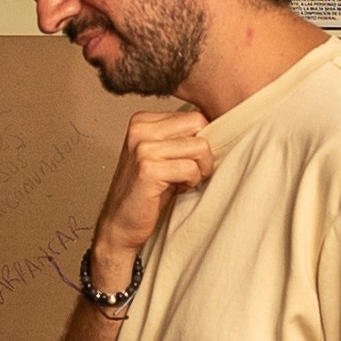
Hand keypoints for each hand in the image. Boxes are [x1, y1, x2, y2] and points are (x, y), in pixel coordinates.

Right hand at [89, 109, 213, 286]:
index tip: (187, 161)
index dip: (200, 141)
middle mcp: (140, 129)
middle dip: (203, 153)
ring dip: (199, 170)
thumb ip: (180, 138)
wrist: (120, 224)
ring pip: (199, 147)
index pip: (194, 116)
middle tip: (191, 172)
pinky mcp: (148, 169)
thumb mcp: (162, 155)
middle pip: (199, 125)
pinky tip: (177, 189)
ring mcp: (143, 148)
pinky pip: (190, 168)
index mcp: (143, 121)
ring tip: (183, 181)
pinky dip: (191, 182)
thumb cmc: (145, 192)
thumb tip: (220, 127)